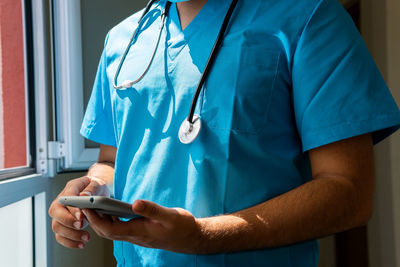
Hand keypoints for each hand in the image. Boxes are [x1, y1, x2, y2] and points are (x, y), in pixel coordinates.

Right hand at [48, 176, 110, 248]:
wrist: (95, 192)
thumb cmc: (95, 187)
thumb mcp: (98, 184)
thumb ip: (92, 189)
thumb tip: (85, 196)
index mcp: (70, 188)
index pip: (66, 198)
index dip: (72, 208)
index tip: (81, 216)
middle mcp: (61, 202)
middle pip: (56, 213)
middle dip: (68, 222)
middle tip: (81, 226)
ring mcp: (60, 214)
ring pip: (57, 227)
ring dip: (71, 234)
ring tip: (86, 237)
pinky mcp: (63, 225)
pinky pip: (60, 236)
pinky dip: (70, 242)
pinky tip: (81, 244)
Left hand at [82, 200, 202, 252]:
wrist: (191, 237)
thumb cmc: (181, 227)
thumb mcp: (169, 215)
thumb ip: (152, 210)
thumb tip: (135, 203)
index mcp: (139, 232)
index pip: (109, 229)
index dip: (95, 218)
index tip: (87, 206)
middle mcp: (135, 236)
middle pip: (106, 231)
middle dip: (93, 218)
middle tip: (84, 204)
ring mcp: (137, 235)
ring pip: (112, 230)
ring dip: (101, 219)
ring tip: (94, 205)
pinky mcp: (140, 232)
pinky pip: (120, 228)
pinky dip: (111, 219)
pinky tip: (111, 210)